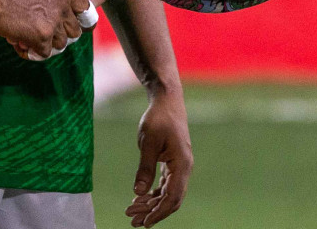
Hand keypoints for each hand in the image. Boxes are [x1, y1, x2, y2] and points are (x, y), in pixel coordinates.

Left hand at [124, 87, 192, 226]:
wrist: (166, 100)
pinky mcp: (173, 163)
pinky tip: (139, 199)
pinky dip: (153, 194)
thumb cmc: (158, 118)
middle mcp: (184, 168)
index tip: (144, 222)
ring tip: (132, 213)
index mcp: (182, 164)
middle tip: (132, 221)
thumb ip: (145, 168)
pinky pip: (165, 185)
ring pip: (167, 193)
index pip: (173, 197)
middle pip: (171, 199)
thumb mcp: (148, 142)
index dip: (159, 212)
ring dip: (151, 204)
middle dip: (153, 212)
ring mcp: (179, 166)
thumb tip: (139, 193)